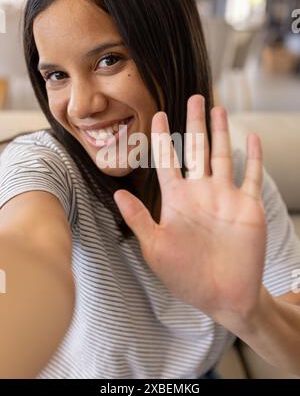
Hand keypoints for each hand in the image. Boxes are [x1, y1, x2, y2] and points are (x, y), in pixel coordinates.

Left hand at [114, 95, 266, 331]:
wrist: (223, 297)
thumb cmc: (186, 276)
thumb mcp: (156, 248)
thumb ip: (140, 219)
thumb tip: (118, 194)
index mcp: (176, 200)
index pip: (166, 161)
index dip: (161, 138)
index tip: (156, 114)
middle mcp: (200, 193)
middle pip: (195, 149)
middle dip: (194, 123)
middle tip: (193, 98)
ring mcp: (225, 197)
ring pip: (222, 155)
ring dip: (221, 132)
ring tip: (218, 108)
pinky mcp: (247, 207)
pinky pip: (251, 176)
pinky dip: (253, 157)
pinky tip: (252, 138)